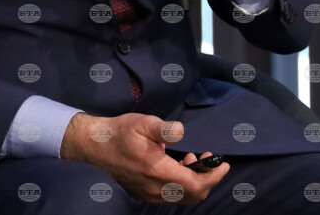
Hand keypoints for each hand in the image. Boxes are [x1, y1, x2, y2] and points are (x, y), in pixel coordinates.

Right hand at [60, 112, 229, 203]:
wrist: (96, 146)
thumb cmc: (121, 132)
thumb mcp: (143, 123)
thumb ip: (164, 129)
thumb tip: (181, 131)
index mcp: (158, 172)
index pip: (196, 184)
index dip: (214, 176)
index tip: (223, 163)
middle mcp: (156, 189)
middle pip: (193, 195)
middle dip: (207, 179)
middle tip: (209, 159)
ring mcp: (150, 195)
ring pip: (183, 197)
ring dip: (195, 182)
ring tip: (193, 159)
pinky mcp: (145, 194)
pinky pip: (172, 196)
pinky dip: (183, 185)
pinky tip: (178, 165)